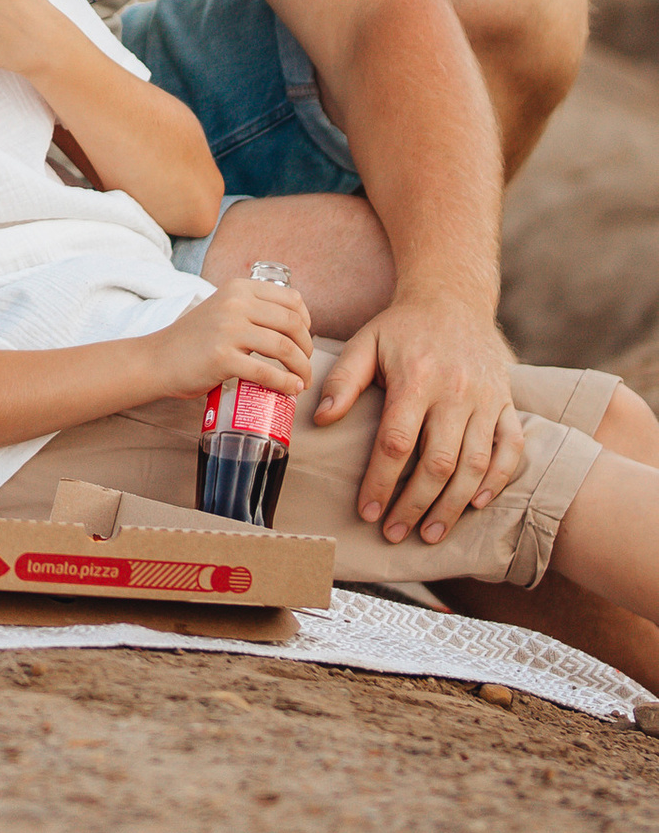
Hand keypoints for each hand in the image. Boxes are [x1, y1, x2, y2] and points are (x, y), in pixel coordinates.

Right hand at [145, 272, 314, 407]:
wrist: (158, 359)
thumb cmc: (194, 339)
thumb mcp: (222, 309)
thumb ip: (250, 309)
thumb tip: (294, 326)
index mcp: (238, 288)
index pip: (291, 299)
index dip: (307, 322)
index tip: (304, 339)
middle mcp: (234, 303)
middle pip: (292, 324)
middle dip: (307, 349)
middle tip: (305, 365)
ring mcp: (228, 330)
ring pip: (284, 348)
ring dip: (302, 369)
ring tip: (301, 381)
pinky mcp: (222, 358)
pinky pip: (266, 372)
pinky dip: (285, 384)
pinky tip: (290, 390)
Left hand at [313, 294, 526, 546]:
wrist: (453, 298)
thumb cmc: (401, 328)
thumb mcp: (365, 343)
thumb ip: (343, 381)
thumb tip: (320, 419)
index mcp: (416, 378)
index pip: (397, 442)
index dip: (381, 482)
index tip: (367, 512)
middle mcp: (455, 390)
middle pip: (438, 461)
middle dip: (416, 505)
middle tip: (396, 533)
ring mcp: (487, 398)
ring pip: (475, 463)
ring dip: (453, 505)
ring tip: (431, 534)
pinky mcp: (507, 402)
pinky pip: (511, 448)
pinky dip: (498, 479)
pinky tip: (477, 504)